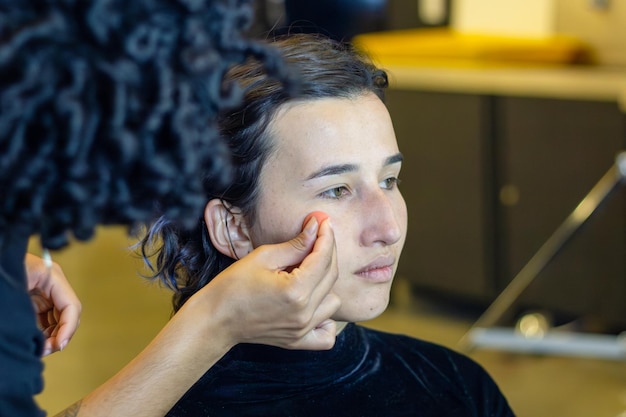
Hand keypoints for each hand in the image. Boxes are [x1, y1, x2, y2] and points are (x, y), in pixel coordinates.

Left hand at [25, 253, 81, 355]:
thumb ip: (30, 312)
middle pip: (68, 314)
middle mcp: (53, 285)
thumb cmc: (3, 268)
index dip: (68, 328)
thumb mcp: (15, 290)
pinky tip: (35, 342)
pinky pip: (46, 320)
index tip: (57, 345)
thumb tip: (41, 338)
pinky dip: (43, 333)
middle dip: (60, 335)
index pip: (72, 306)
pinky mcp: (36, 300)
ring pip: (59, 319)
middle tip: (45, 350)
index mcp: (52, 277)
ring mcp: (45, 292)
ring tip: (39, 349)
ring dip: (52, 336)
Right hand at [186, 215, 339, 349]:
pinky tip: (313, 304)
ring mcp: (302, 330)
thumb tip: (316, 227)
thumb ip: (295, 244)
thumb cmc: (233, 286)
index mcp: (296, 290)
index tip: (323, 221)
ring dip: (325, 283)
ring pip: (333, 301)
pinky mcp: (297, 341)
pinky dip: (326, 318)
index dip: (326, 236)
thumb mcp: (263, 257)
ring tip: (306, 273)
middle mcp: (304, 312)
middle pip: (331, 276)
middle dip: (327, 252)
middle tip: (316, 237)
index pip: (323, 258)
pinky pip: (327, 333)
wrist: (215, 319)